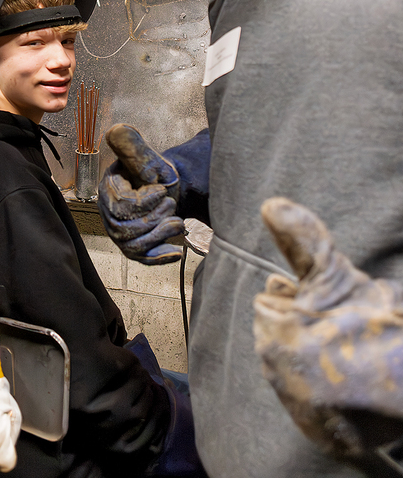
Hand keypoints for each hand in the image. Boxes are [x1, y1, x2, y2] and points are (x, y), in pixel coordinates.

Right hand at [98, 124, 183, 264]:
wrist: (169, 190)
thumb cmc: (157, 174)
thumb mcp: (148, 158)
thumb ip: (133, 146)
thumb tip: (116, 129)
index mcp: (108, 189)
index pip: (122, 206)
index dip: (145, 202)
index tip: (162, 191)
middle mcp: (108, 212)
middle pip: (126, 229)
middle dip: (154, 219)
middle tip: (172, 205)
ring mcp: (118, 232)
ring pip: (134, 246)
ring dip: (160, 235)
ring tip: (178, 222)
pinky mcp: (131, 246)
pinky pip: (141, 259)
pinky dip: (159, 257)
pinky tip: (176, 252)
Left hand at [254, 196, 402, 456]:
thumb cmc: (375, 320)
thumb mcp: (335, 274)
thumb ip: (302, 241)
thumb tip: (270, 204)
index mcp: (274, 340)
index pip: (269, 307)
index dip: (299, 300)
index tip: (325, 305)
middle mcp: (282, 383)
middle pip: (281, 339)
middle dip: (306, 330)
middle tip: (341, 330)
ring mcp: (305, 415)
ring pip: (298, 370)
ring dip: (319, 359)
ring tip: (352, 353)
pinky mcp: (330, 438)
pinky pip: (317, 408)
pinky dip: (330, 395)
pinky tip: (351, 382)